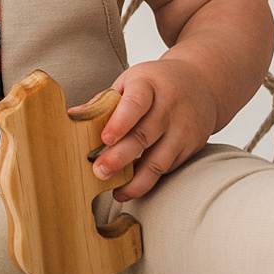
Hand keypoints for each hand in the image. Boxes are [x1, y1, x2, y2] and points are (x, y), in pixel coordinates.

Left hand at [92, 58, 220, 198]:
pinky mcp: (191, 147)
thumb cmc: (156, 84)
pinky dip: (149, 181)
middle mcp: (169, 106)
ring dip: (136, 180)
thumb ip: (104, 100)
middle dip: (120, 157)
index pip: (136, 102)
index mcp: (149, 85)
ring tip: (116, 192)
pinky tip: (131, 188)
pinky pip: (168, 168)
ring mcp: (183, 128)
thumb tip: (72, 116)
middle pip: (144, 135)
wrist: (202, 83)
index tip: (105, 138)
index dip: (121, 121)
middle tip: (99, 172)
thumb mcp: (131, 81)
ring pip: (159, 159)